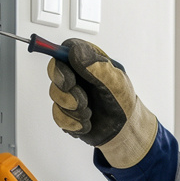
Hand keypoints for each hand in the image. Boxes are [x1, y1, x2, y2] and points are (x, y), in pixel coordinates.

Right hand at [47, 39, 157, 167]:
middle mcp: (77, 75)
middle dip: (67, 90)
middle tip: (81, 100)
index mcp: (89, 61)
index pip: (65, 51)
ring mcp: (69, 92)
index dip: (61, 62)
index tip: (70, 78)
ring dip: (73, 109)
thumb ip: (96, 66)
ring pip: (55, 96)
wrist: (124, 129)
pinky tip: (86, 123)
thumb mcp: (116, 82)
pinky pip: (58, 116)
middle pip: (55, 73)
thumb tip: (75, 51)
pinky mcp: (66, 111)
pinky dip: (73, 123)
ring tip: (89, 112)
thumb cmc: (123, 102)